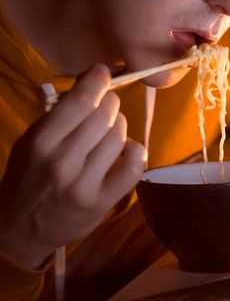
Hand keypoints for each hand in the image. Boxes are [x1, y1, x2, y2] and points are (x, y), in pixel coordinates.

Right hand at [0, 64, 145, 268]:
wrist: (20, 227)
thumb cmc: (27, 177)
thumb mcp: (32, 141)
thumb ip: (59, 116)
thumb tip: (91, 84)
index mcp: (41, 142)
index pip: (80, 102)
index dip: (97, 81)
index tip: (103, 73)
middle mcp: (63, 161)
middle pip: (104, 117)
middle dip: (110, 104)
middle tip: (108, 105)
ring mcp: (84, 184)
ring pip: (119, 138)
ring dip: (121, 127)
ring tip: (112, 129)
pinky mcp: (102, 202)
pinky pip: (133, 169)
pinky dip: (136, 153)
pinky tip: (129, 149)